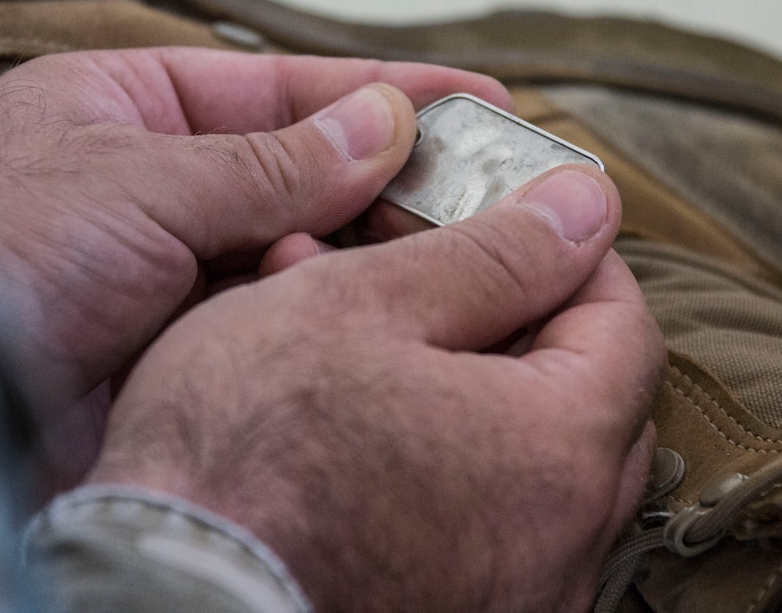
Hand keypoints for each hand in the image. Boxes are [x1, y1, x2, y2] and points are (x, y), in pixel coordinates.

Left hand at [0, 48, 509, 479]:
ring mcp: (182, 276)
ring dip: (372, 252)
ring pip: (306, 254)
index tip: (473, 95)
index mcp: (130, 115)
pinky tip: (392, 307)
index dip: (382, 90)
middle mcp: (163, 193)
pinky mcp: (196, 351)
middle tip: (492, 184)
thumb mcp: (140, 178)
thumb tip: (381, 125)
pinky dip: (336, 314)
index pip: (283, 90)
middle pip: (308, 175)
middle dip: (394, 179)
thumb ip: (272, 162)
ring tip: (462, 245)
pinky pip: (288, 322)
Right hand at [89, 165, 665, 612]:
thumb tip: (587, 207)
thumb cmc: (242, 453)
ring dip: (466, 383)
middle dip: (516, 320)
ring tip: (370, 335)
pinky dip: (443, 459)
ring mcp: (517, 599)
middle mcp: (562, 546)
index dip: (572, 257)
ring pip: (526, 460)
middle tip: (439, 277)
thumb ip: (494, 254)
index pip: (625, 326)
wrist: (156, 598)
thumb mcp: (362, 307)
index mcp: (559, 453)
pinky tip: (361, 422)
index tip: (514, 224)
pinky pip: (484, 521)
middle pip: (584, 399)